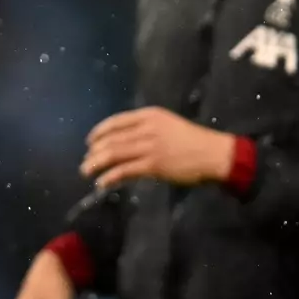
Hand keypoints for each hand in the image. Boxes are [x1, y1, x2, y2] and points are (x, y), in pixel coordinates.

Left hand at [82, 107, 233, 189]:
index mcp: (148, 115)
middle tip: (85, 162)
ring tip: (86, 172)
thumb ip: (145, 128)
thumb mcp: (167, 124)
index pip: (115, 121)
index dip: (98, 132)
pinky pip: (124, 170)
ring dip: (96, 164)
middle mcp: (146, 128)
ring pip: (113, 154)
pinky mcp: (153, 165)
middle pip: (111, 139)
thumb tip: (123, 139)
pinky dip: (110, 177)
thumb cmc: (192, 140)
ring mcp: (149, 147)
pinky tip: (102, 183)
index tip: (89, 142)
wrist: (214, 153)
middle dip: (93, 152)